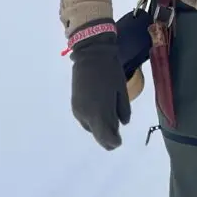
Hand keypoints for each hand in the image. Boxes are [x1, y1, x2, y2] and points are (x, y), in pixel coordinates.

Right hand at [70, 21, 130, 149]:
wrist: (91, 55)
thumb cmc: (110, 71)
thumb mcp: (121, 91)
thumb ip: (122, 111)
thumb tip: (121, 125)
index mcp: (99, 112)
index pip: (106, 137)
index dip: (114, 142)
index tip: (119, 140)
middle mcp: (86, 115)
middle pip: (97, 135)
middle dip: (107, 135)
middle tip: (117, 132)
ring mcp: (78, 110)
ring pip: (91, 127)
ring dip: (100, 127)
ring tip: (110, 118)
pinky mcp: (74, 105)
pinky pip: (85, 119)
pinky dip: (93, 119)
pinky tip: (101, 111)